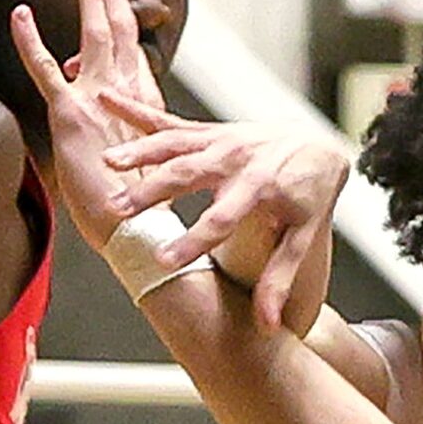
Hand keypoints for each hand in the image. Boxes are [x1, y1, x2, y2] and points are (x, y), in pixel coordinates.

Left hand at [10, 0, 166, 249]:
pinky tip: (19, 16)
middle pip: (121, 31)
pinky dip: (30, 41)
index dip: (124, 15)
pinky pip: (44, 68)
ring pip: (95, 36)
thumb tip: (107, 109)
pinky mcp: (70, 112)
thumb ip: (127, 125)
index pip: (134, 49)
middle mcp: (127, 94)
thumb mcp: (144, 157)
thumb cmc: (142, 204)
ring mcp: (98, 99)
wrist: (136, 226)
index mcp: (145, 104)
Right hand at [97, 111, 350, 331]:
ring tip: (107, 163)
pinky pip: (168, 119)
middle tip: (118, 210)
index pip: (221, 220)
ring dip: (138, 152)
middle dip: (151, 192)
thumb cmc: (307, 198)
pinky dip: (136, 109)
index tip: (162, 261)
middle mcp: (236, 160)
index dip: (192, 241)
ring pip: (173, 145)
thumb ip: (280, 279)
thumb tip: (267, 324)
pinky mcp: (207, 131)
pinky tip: (105, 99)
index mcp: (260, 189)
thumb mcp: (301, 239)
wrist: (318, 149)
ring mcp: (219, 141)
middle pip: (188, 176)